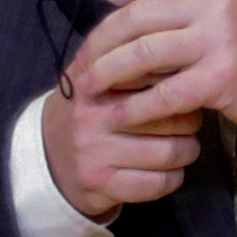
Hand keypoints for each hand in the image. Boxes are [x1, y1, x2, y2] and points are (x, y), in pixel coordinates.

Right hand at [42, 76, 202, 219]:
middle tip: (186, 123)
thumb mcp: (96, 79)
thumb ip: (130, 62)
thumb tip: (178, 52)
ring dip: (186, 152)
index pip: (156, 79)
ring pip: (169, 153)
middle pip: (171, 118)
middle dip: (190, 123)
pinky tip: (167, 171)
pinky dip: (173, 179)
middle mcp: (91, 117)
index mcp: (94, 84)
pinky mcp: (101, 184)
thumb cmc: (87, 112)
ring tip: (180, 146)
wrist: (46, 156)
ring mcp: (94, 153)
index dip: (182, 87)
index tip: (186, 90)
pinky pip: (158, 183)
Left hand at [72, 0, 236, 136]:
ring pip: (142, 53)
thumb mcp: (226, 8)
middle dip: (98, 43)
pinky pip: (163, 93)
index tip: (93, 15)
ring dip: (107, 73)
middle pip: (133, 17)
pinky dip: (135, 107)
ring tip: (89, 88)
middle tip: (80, 63)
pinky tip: (121, 116)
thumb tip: (124, 15)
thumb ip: (183, 5)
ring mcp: (216, 41)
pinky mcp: (219, 79)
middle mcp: (211, 4)